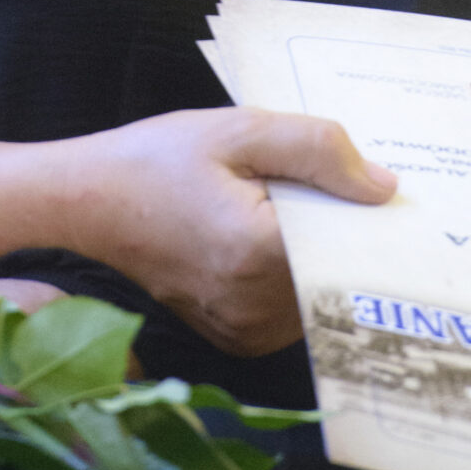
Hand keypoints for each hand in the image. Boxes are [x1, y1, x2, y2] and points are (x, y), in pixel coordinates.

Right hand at [55, 108, 395, 358]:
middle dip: (343, 227)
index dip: (370, 213)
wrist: (86, 204)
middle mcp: (257, 306)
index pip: (353, 242)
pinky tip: (267, 236)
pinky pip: (294, 308)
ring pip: (321, 291)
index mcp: (259, 252)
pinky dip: (294, 274)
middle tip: (333, 185)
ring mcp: (246, 330)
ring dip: (319, 253)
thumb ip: (315, 149)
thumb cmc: (154, 160)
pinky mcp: (237, 339)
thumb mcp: (235, 130)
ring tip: (284, 206)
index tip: (378, 188)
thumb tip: (384, 187)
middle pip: (340, 269)